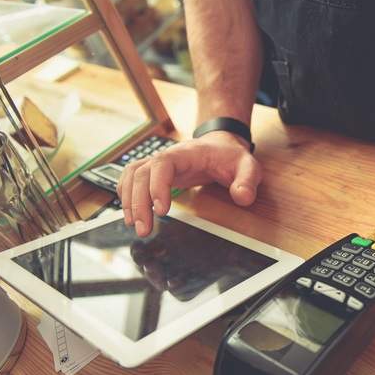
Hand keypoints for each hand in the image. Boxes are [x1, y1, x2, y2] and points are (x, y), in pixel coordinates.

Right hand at [117, 131, 260, 236]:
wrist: (220, 145)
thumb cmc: (230, 156)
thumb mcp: (247, 166)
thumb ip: (247, 181)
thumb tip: (242, 197)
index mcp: (186, 153)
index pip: (162, 164)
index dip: (158, 186)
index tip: (162, 210)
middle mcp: (167, 156)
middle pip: (141, 173)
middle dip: (138, 202)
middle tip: (143, 229)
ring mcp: (159, 164)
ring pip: (132, 176)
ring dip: (128, 200)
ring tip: (135, 225)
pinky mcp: (156, 173)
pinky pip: (132, 179)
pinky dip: (126, 195)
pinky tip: (131, 214)